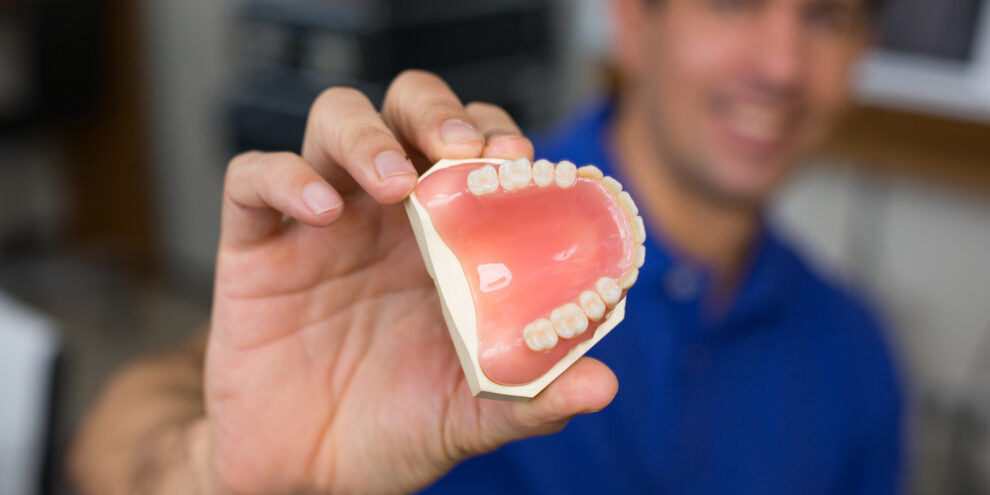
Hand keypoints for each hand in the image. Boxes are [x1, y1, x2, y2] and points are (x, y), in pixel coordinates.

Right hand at [205, 70, 617, 493]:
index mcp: (445, 239)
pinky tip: (319, 210)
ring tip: (392, 182)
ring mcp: (319, 223)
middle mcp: (386, 215)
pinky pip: (254, 177)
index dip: (495, 137)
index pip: (475, 148)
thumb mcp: (470, 416)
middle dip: (435, 111)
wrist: (307, 476)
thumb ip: (531, 397)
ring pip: (334, 122)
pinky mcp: (256, 244)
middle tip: (458, 151)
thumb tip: (602, 383)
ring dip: (366, 135)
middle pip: (408, 111)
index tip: (519, 160)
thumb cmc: (394, 431)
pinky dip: (285, 177)